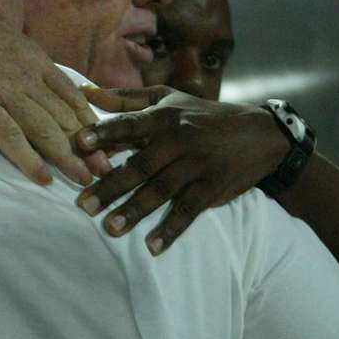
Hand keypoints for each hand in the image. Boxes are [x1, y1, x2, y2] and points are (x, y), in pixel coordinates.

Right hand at [0, 0, 108, 185]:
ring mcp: (2, 89)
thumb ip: (29, 63)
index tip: (105, 144)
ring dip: (67, 156)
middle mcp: (26, 75)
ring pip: (44, 127)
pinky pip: (8, 134)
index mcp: (35, 59)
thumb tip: (48, 81)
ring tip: (83, 179)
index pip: (72, 96)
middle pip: (64, 116)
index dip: (91, 123)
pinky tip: (41, 176)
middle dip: (89, 146)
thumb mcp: (7, 39)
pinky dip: (27, 157)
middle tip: (105, 171)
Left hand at [74, 86, 287, 253]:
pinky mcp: (212, 188)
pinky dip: (171, 229)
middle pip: (140, 165)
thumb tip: (85, 91)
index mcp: (164, 117)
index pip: (130, 124)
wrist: (259, 133)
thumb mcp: (167, 97)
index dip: (105, 132)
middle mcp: (179, 139)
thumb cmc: (201, 114)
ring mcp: (197, 165)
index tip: (79, 142)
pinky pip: (188, 211)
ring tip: (111, 227)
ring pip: (161, 190)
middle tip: (83, 205)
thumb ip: (125, 98)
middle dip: (110, 186)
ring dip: (135, 210)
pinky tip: (153, 246)